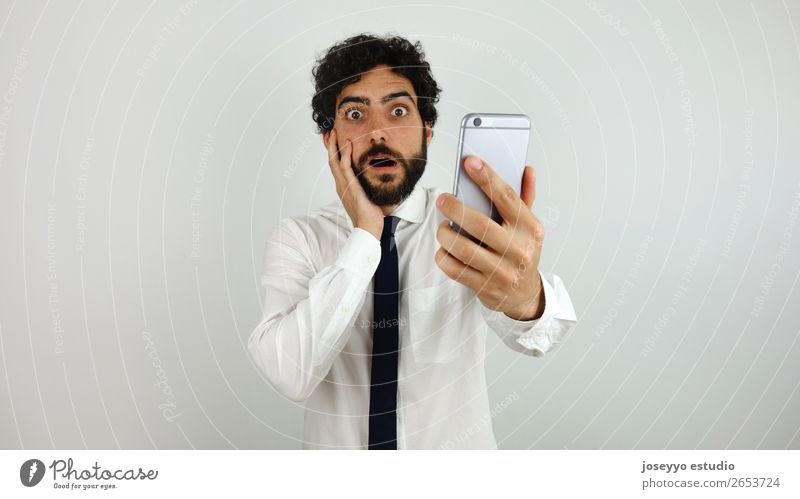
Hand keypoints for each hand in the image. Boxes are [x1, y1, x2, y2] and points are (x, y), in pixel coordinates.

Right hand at [324, 128, 383, 239]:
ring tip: (334, 132)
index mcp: (344, 187)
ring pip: (335, 162)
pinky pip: (345, 168)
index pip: (336, 165)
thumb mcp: (366, 197)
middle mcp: (341, 185)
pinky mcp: (351, 187)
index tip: (333, 140)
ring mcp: (344, 186)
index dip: (333, 152)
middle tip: (329, 132)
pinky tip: (347, 144)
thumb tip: (371, 181)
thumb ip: (365, 188)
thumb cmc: (370, 216)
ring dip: (334, 146)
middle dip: (329, 145)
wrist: (368, 229)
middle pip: (332, 161)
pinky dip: (345, 155)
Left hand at [435, 156, 545, 320]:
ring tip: (442, 227)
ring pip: (464, 249)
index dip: (487, 177)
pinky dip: (444, 257)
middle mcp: (517, 249)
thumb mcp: (529, 226)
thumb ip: (525, 197)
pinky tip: (443, 249)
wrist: (525, 294)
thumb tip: (527, 169)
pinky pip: (455, 269)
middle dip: (456, 208)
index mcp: (529, 228)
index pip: (507, 197)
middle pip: (480, 224)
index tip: (470, 162)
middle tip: (442, 200)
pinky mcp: (485, 287)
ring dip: (446, 235)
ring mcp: (501, 271)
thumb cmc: (522, 252)